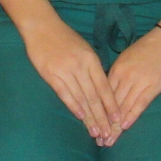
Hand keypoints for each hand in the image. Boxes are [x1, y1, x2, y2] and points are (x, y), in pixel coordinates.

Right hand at [21, 20, 120, 143]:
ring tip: (95, 132)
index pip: (104, 86)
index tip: (118, 118)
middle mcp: (80, 66)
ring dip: (88, 117)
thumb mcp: (84, 48)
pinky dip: (73, 106)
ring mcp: (65, 70)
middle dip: (102, 116)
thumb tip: (102, 87)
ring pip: (80, 98)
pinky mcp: (51, 74)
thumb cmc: (65, 38)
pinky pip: (64, 93)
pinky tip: (80, 117)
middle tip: (108, 133)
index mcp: (90, 59)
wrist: (42, 27)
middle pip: (94, 96)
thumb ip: (92, 66)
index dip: (111, 104)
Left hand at [107, 27, 160, 136]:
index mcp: (117, 68)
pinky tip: (124, 127)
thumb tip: (108, 91)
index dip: (97, 112)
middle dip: (105, 124)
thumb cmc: (148, 47)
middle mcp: (125, 76)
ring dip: (116, 126)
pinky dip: (132, 115)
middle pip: (112, 104)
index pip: (103, 94)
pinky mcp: (153, 85)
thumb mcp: (127, 57)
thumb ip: (118, 74)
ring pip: (124, 106)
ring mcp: (139, 81)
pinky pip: (140, 102)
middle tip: (98, 141)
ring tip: (109, 141)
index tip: (91, 126)